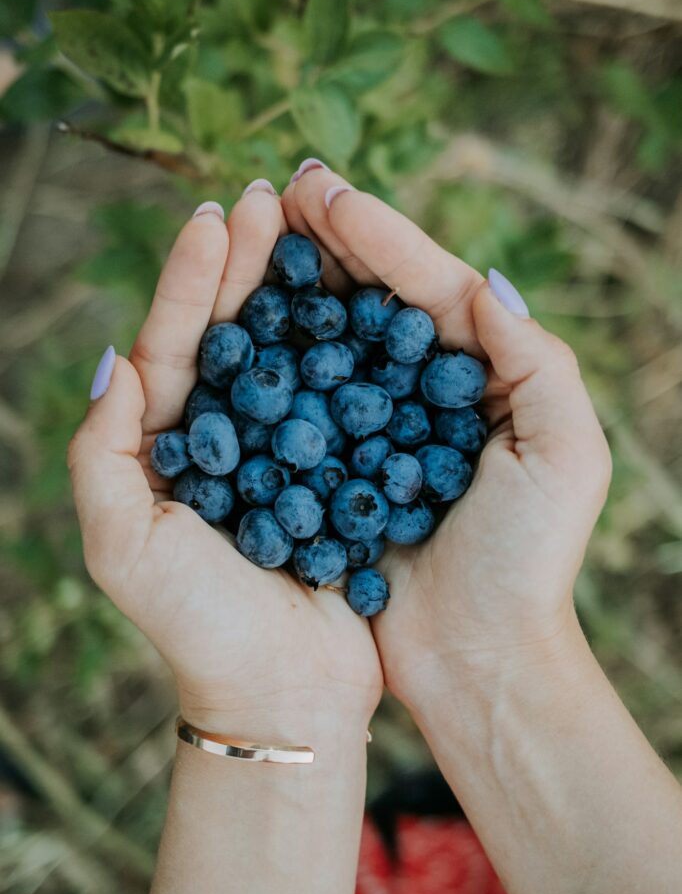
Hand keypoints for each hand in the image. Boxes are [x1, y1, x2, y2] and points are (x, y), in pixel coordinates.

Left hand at [68, 189, 381, 744]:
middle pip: (229, 336)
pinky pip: (340, 402)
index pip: (173, 346)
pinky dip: (350, 353)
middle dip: (243, 267)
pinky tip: (367, 308)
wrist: (282, 694)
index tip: (214, 215)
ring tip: (314, 232)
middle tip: (268, 199)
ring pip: (287, 358)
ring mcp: (280, 457)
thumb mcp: (125, 546)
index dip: (189, 279)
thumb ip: (102, 455)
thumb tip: (117, 359)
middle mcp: (221, 444)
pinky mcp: (332, 477)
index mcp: (164, 450)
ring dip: (298, 295)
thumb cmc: (198, 627)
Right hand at [282, 166, 610, 708]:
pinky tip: (242, 323)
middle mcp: (430, 392)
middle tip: (279, 190)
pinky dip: (275, 361)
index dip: (379, 234)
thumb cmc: (528, 563)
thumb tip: (484, 281)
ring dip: (297, 286)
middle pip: (377, 299)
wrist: (477, 660)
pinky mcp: (338, 470)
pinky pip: (301, 403)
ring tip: (254, 234)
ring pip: (333, 339)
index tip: (320, 191)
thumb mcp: (566, 456)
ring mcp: (379, 429)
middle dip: (331, 242)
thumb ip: (536, 361)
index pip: (430, 286)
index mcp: (489, 376)